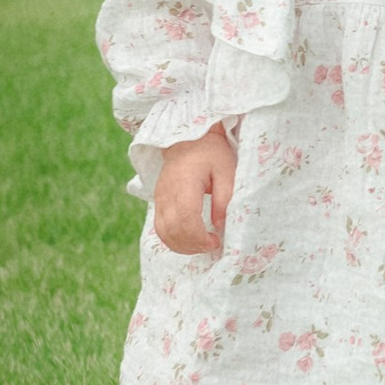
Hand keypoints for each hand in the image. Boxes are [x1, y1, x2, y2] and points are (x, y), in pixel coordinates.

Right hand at [153, 128, 237, 256]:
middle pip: (173, 230)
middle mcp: (167, 194)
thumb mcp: (226, 170)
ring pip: (163, 232)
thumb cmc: (210, 152)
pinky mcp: (158, 202)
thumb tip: (220, 225)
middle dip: (193, 245)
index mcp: (184, 184)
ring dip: (182, 246)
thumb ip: (224, 198)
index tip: (215, 241)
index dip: (199, 237)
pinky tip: (190, 241)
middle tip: (212, 245)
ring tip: (202, 245)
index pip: (186, 219)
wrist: (187, 138)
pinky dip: (173, 240)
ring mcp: (160, 198)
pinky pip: (160, 228)